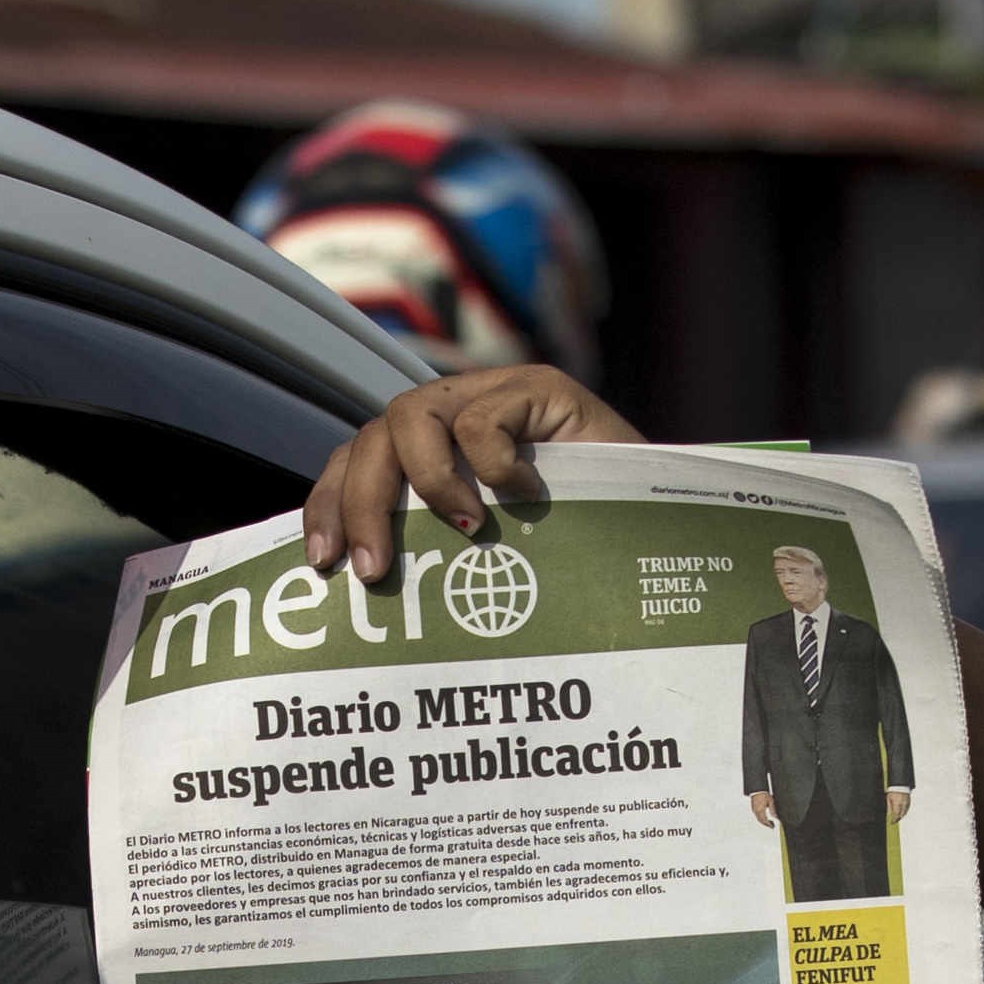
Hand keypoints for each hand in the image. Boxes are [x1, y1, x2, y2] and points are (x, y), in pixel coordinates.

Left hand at [305, 365, 638, 580]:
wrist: (661, 523)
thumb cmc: (577, 549)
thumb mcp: (491, 555)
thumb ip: (437, 550)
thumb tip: (366, 595)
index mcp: (431, 450)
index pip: (355, 460)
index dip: (328, 503)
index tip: (322, 561)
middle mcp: (452, 412)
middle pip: (371, 438)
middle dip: (360, 505)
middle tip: (376, 570)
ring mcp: (494, 393)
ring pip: (410, 414)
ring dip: (426, 482)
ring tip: (464, 529)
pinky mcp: (538, 388)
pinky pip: (483, 417)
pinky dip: (494, 464)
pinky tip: (525, 496)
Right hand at [748, 792, 775, 826]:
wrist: (757, 790)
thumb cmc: (763, 794)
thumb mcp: (770, 802)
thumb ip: (773, 810)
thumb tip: (775, 817)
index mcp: (761, 810)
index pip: (765, 820)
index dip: (769, 824)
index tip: (772, 826)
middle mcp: (756, 811)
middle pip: (761, 821)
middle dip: (766, 824)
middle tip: (771, 825)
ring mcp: (754, 810)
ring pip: (758, 819)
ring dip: (763, 822)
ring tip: (769, 822)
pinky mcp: (753, 808)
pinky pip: (757, 816)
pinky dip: (761, 818)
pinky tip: (765, 817)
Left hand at [884, 786, 911, 819]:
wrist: (900, 784)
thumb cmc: (893, 791)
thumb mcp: (888, 799)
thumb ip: (889, 807)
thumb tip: (888, 814)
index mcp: (897, 804)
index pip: (896, 815)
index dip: (894, 820)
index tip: (892, 823)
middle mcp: (903, 804)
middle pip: (901, 815)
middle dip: (898, 819)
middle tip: (894, 821)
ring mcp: (907, 803)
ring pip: (905, 812)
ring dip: (901, 816)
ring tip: (897, 817)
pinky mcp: (909, 801)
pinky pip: (907, 809)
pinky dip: (904, 812)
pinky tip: (901, 812)